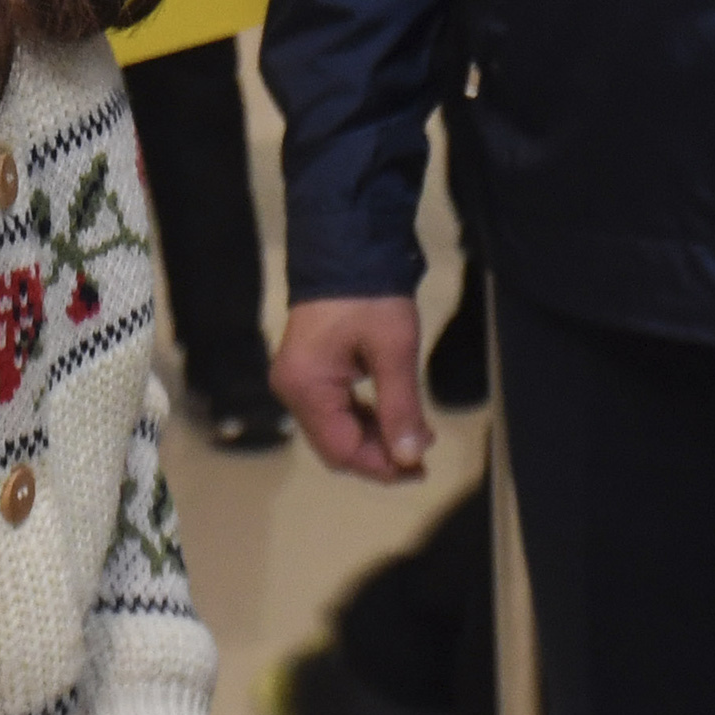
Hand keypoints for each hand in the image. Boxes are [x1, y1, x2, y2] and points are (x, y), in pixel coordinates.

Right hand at [272, 294, 431, 483]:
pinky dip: (365, 419)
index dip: (381, 466)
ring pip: (337, 430)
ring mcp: (298, 381)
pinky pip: (335, 410)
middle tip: (422, 458)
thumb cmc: (371, 296)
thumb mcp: (394, 350)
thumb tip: (411, 458)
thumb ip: (401, 407)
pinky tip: (395, 419)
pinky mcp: (311, 371)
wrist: (349, 245)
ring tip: (417, 438)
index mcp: (305, 387)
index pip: (341, 449)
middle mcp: (292, 390)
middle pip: (335, 444)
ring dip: (375, 439)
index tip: (420, 470)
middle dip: (379, 455)